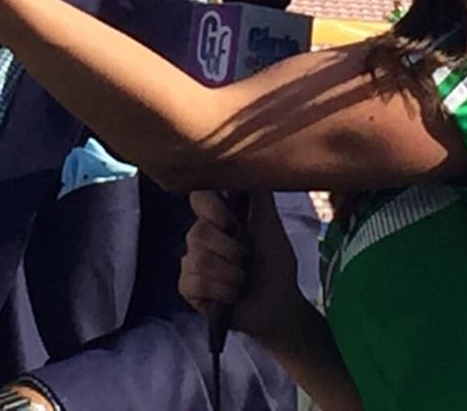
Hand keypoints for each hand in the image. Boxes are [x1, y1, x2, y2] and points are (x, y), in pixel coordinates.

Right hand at [178, 191, 304, 346]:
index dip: (211, 208)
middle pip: (198, 232)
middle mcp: (200, 236)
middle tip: (247, 262)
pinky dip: (221, 292)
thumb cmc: (275, 265)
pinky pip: (194, 283)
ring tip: (242, 282)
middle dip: (232, 252)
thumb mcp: (271, 227)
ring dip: (231, 276)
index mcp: (218, 217)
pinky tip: (231, 297)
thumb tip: (257, 160)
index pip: (199, 197)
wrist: (278, 305)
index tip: (232, 224)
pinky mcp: (188, 288)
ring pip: (198, 260)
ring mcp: (191, 262)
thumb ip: (259, 197)